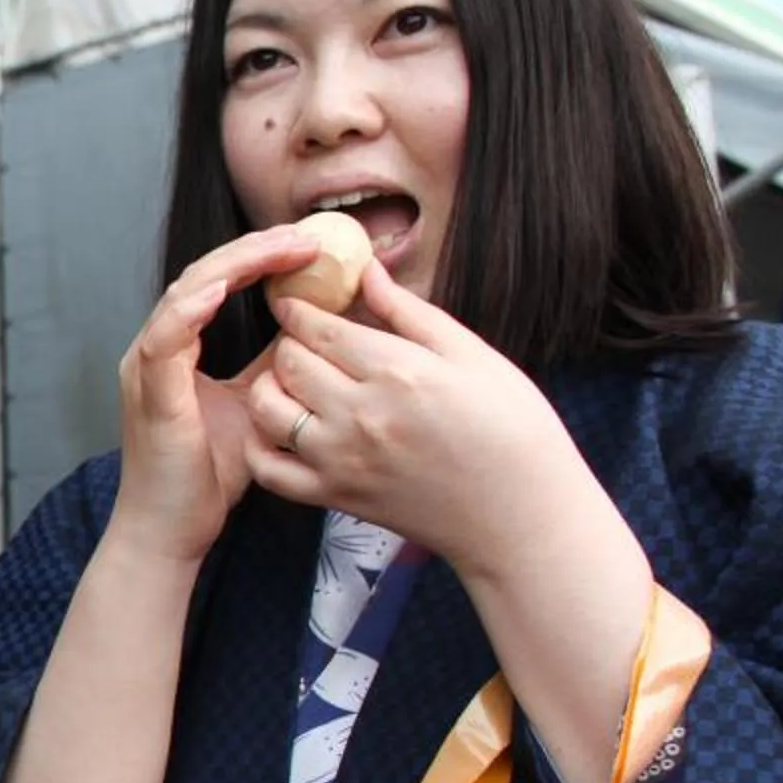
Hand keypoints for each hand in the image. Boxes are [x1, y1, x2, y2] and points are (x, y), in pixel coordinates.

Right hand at [112, 226, 326, 565]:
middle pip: (201, 277)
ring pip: (185, 294)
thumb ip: (274, 367)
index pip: (215, 284)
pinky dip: (195, 306)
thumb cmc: (206, 478)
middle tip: (304, 235)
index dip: (258, 258)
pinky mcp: (149, 394)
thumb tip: (315, 331)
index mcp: (175, 350)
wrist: (170, 531)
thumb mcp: (254, 407)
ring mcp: (146, 370)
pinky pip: (167, 337)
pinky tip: (228, 284)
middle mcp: (155, 351)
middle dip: (253, 250)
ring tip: (281, 247)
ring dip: (234, 266)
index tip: (307, 245)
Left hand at [245, 266, 595, 575]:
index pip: (320, 327)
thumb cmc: (511, 427)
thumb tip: (365, 269)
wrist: (521, 513)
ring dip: (270, 387)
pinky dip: (261, 445)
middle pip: (289, 362)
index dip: (300, 309)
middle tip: (305, 341)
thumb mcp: (471, 355)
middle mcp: (360, 415)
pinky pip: (268, 469)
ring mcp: (341, 460)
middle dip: (290, 342)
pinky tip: (281, 429)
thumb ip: (409, 311)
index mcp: (397, 371)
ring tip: (294, 381)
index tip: (296, 303)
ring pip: (267, 409)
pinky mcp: (334, 497)